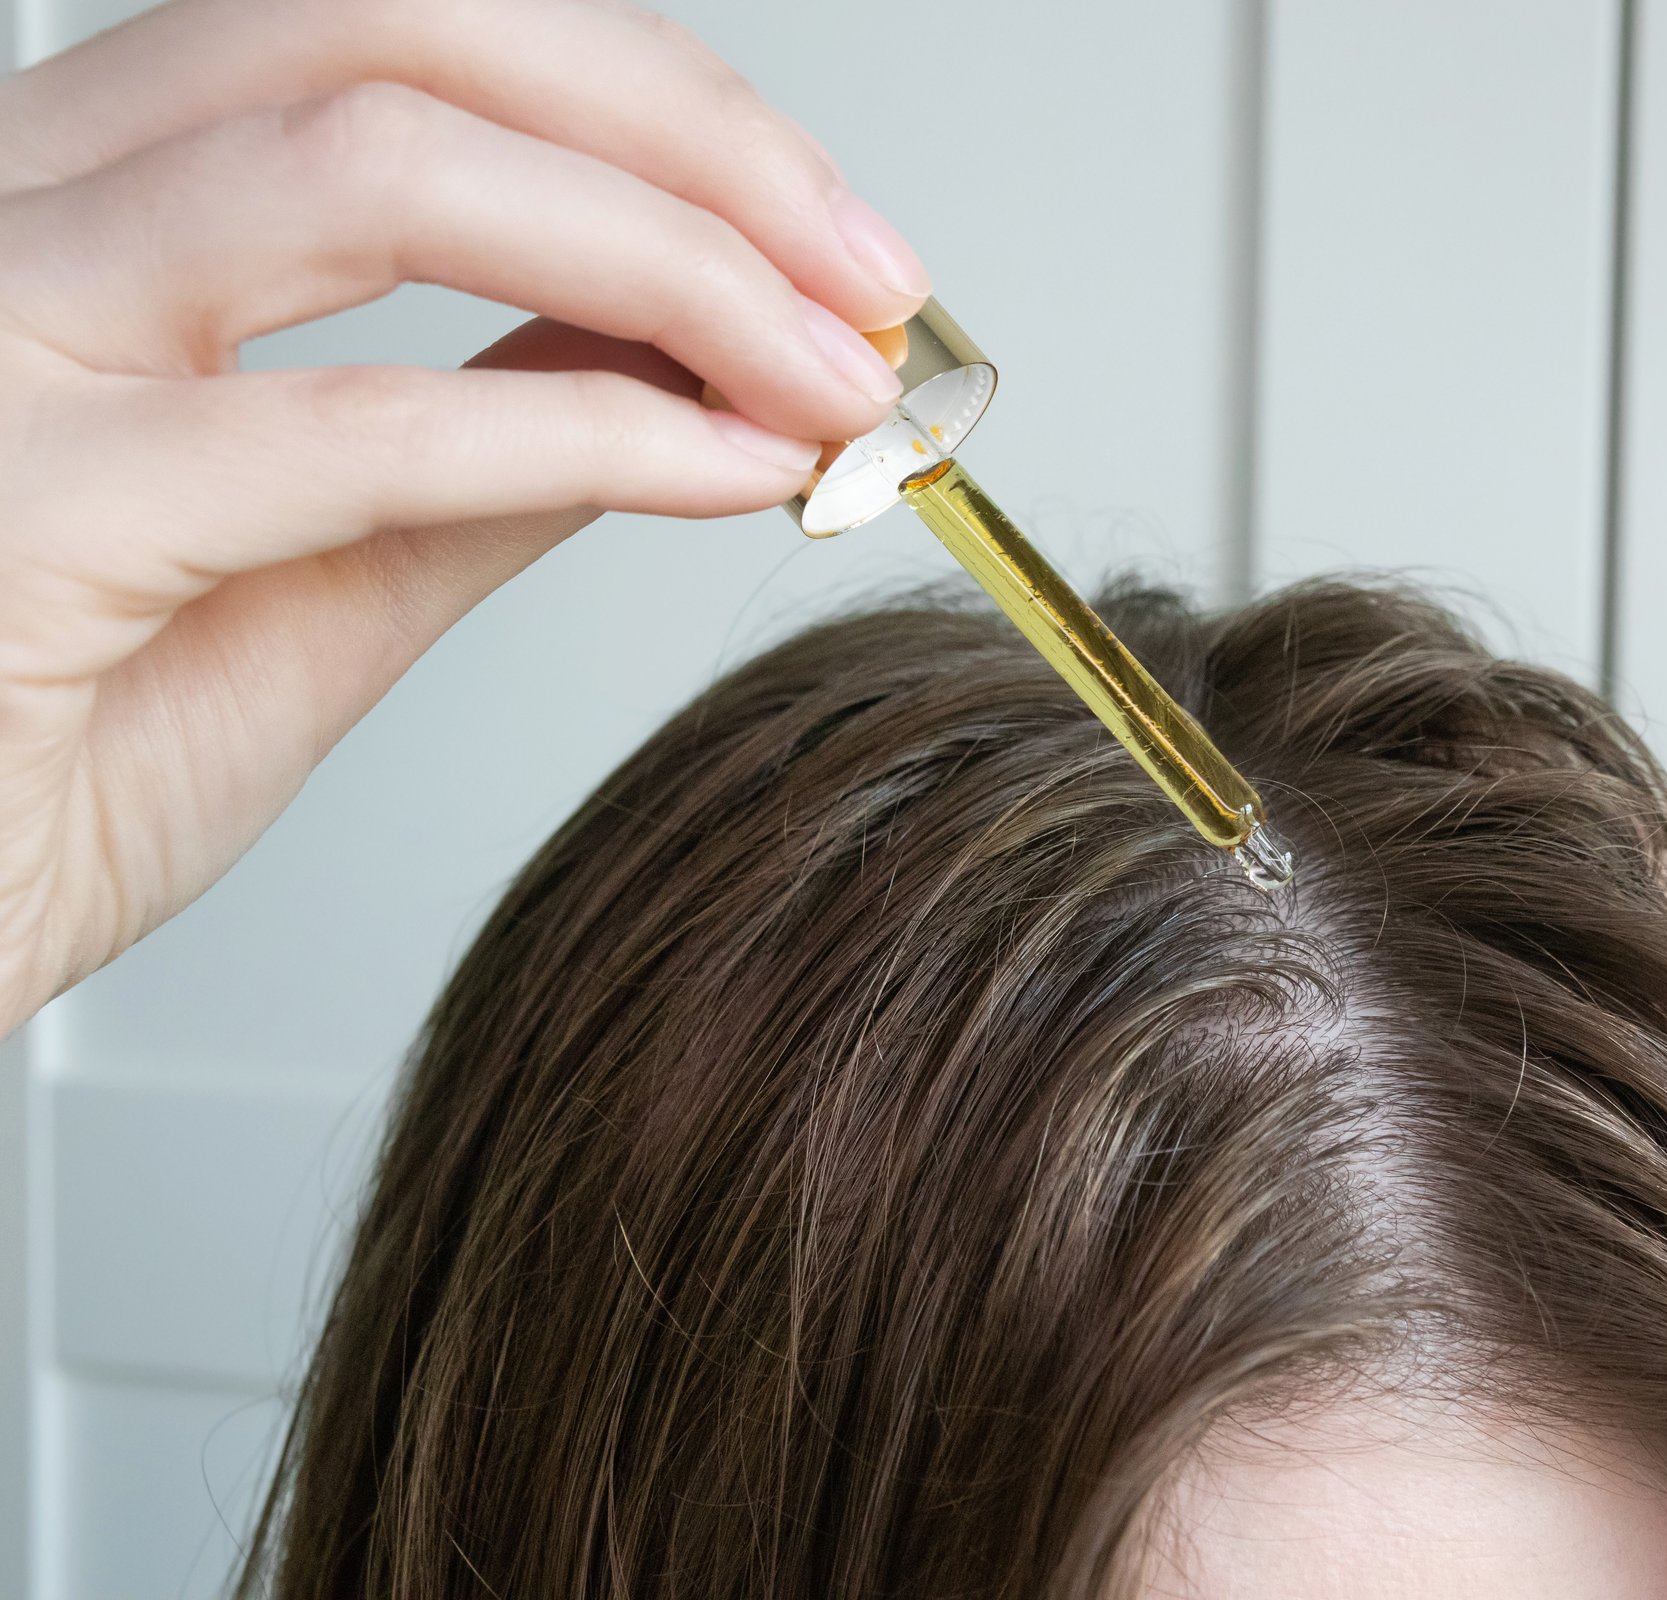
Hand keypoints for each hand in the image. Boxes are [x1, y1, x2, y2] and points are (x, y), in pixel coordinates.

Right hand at [0, 0, 926, 1032]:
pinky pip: (357, 425)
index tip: (830, 241)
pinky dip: (592, 431)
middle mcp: (17, 209)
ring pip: (377, 163)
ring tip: (831, 378)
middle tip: (869, 278)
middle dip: (688, 140)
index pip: (395, 32)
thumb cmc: (38, 764)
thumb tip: (672, 343)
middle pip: (393, 28)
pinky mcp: (23, 508)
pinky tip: (731, 467)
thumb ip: (486, 432)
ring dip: (671, 258)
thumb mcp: (315, 567)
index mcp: (86, 196)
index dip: (650, 105)